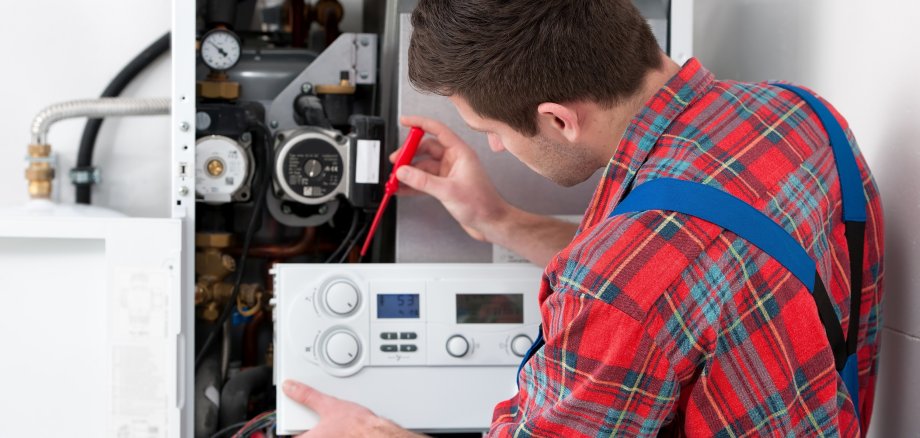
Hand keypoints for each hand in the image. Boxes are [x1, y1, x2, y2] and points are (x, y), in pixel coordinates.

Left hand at [282, 380, 421, 437]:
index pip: (285, 436)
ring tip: (328, 425)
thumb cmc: (357, 426)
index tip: (278, 427)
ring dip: (317, 431)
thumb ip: (306, 396)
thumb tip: (291, 387)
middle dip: (304, 430)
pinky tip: (337, 430)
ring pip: (314, 437)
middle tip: (312, 421)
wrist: (378, 435)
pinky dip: (329, 433)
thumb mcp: (328, 404)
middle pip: (301, 437)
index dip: (281, 431)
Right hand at [393, 115, 509, 241]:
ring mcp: (449, 173)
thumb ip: (423, 181)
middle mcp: (455, 160)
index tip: (404, 121)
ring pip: (423, 166)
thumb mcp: (449, 191)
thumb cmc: (482, 205)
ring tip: (396, 178)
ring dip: (409, 172)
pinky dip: (413, 184)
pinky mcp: (445, 186)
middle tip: (396, 161)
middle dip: (409, 154)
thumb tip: (404, 172)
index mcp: (460, 153)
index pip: (437, 130)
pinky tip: (402, 188)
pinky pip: (424, 180)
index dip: (419, 123)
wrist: (490, 223)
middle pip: (426, 149)